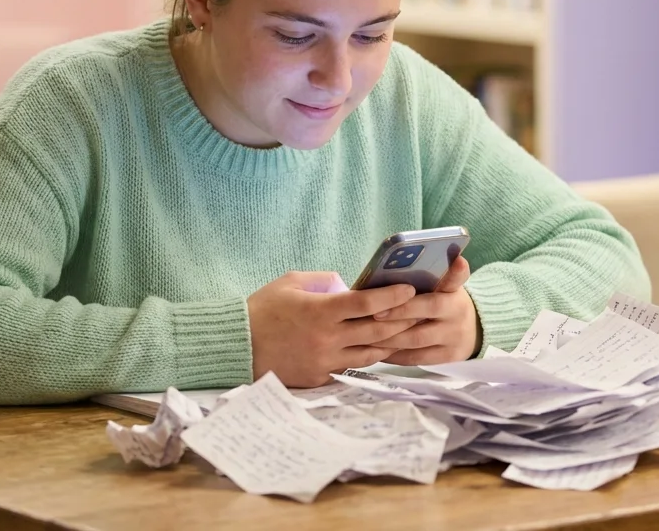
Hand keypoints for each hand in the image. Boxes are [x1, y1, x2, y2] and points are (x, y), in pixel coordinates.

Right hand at [246, 271, 418, 387]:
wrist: (237, 348)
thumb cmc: (262, 310)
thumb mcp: (290, 283)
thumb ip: (323, 281)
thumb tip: (346, 284)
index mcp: (321, 311)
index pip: (367, 303)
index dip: (392, 296)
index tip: (409, 289)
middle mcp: (328, 338)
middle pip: (377, 331)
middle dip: (402, 320)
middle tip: (421, 310)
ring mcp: (325, 361)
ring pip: (371, 353)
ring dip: (391, 342)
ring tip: (408, 332)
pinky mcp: (320, 377)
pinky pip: (352, 367)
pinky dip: (368, 357)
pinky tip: (380, 349)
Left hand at [369, 256, 479, 364]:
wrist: (470, 333)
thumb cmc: (443, 304)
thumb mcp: (442, 288)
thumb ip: (427, 278)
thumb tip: (394, 264)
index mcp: (455, 290)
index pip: (457, 277)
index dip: (456, 271)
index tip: (456, 262)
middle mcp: (457, 311)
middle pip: (430, 307)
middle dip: (400, 310)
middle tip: (375, 312)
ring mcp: (454, 336)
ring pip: (418, 338)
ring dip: (390, 337)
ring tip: (367, 334)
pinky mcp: (448, 357)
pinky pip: (416, 358)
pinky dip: (395, 355)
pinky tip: (378, 350)